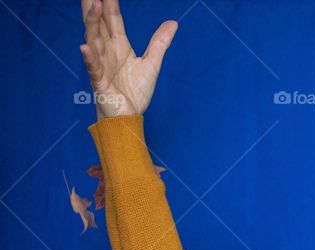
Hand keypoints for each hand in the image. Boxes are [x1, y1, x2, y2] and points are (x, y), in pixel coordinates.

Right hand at [79, 0, 177, 119]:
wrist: (129, 116)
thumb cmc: (135, 91)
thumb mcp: (152, 64)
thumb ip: (159, 43)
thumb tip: (172, 23)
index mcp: (118, 46)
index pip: (113, 20)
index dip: (111, 4)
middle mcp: (107, 52)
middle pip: (99, 24)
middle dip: (94, 6)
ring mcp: (102, 66)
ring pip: (94, 41)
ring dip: (93, 24)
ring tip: (94, 6)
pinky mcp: (100, 83)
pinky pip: (94, 69)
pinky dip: (89, 58)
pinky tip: (85, 47)